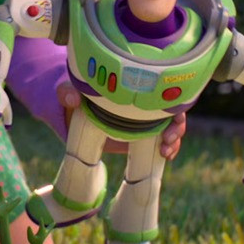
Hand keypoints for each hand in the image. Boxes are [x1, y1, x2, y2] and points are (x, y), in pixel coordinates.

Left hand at [57, 82, 186, 158]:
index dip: (172, 102)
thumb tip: (72, 99)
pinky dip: (168, 149)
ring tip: (165, 153)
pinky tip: (166, 158)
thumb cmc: (74, 92)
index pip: (162, 89)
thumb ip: (66, 91)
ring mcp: (144, 119)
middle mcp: (143, 101)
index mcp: (132, 85)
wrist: (71, 110)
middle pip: (172, 110)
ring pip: (170, 127)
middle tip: (167, 141)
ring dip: (174, 140)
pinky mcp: (141, 135)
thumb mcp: (67, 89)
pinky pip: (160, 141)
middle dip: (177, 126)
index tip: (173, 116)